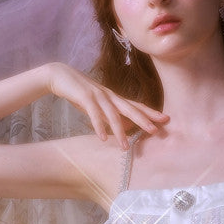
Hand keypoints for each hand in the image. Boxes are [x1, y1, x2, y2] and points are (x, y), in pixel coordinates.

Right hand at [47, 63, 168, 148]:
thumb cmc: (79, 92)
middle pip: (130, 108)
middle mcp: (109, 96)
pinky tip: (102, 138)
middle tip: (156, 131)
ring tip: (125, 147)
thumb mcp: (98, 105)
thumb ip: (110, 115)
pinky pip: (93, 114)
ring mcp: (98, 96)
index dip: (150, 112)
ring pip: (113, 115)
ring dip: (120, 132)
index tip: (165, 119)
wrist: (59, 76)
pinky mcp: (84, 97)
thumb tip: (125, 128)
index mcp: (114, 97)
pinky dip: (98, 126)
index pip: (136, 105)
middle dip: (144, 120)